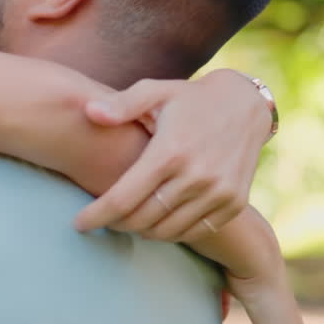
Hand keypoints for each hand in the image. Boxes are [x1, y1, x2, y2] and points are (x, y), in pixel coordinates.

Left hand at [73, 69, 271, 239]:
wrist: (246, 105)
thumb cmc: (189, 98)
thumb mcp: (155, 91)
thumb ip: (121, 104)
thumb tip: (90, 113)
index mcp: (169, 151)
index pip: (122, 199)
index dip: (96, 216)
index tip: (78, 224)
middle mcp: (196, 176)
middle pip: (142, 220)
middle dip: (116, 224)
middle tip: (104, 219)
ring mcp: (218, 192)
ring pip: (167, 231)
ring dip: (142, 231)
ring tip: (128, 221)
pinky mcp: (234, 203)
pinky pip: (195, 232)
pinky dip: (172, 233)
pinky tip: (158, 222)